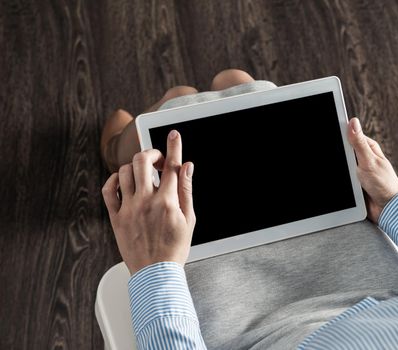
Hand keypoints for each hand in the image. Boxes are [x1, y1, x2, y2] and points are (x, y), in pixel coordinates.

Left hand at [102, 130, 195, 273]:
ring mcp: (128, 209)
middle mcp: (146, 201)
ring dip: (135, 166)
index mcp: (167, 202)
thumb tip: (187, 167)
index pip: (172, 166)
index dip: (174, 146)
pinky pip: (108, 190)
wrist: (155, 273)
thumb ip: (187, 190)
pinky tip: (123, 181)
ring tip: (143, 174)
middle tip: (157, 160)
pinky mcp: (116, 217)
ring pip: (125, 172)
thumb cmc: (174, 249)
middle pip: (143, 161)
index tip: (173, 134)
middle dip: (151, 153)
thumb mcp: (189, 220)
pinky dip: (114, 180)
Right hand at [347, 117, 397, 222]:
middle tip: (339, 162)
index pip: (350, 135)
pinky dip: (339, 181)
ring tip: (342, 175)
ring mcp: (357, 171)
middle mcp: (362, 158)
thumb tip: (353, 122)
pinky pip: (341, 179)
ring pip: (340, 166)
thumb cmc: (384, 184)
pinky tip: (340, 183)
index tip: (328, 131)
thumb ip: (359, 143)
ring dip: (339, 170)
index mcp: (368, 148)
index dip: (339, 133)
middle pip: (342, 151)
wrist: (387, 209)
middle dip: (337, 156)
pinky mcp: (353, 183)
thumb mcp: (369, 160)